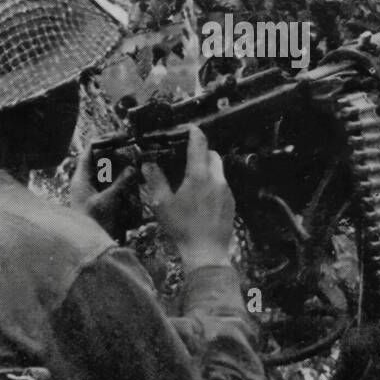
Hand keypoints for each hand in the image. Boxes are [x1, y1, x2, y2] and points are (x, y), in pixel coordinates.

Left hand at [70, 145, 139, 239]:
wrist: (87, 247)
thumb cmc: (92, 223)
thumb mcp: (107, 201)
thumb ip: (121, 183)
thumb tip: (132, 168)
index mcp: (80, 178)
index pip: (89, 152)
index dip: (102, 141)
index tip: (119, 136)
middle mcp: (84, 182)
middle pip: (98, 161)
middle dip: (115, 155)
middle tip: (131, 150)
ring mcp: (90, 192)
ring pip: (104, 173)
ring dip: (119, 169)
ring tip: (135, 164)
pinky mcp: (98, 201)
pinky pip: (109, 186)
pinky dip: (120, 182)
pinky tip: (132, 182)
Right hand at [142, 125, 235, 270]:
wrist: (206, 251)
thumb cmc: (184, 229)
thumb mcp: (162, 204)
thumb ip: (155, 181)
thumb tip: (148, 166)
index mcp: (199, 176)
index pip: (199, 144)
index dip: (194, 132)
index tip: (191, 128)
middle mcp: (216, 180)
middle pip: (212, 155)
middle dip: (202, 152)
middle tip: (188, 158)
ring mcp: (226, 191)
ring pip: (218, 170)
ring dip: (207, 169)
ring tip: (192, 181)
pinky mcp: (231, 202)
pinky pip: (222, 185)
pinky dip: (213, 184)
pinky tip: (201, 198)